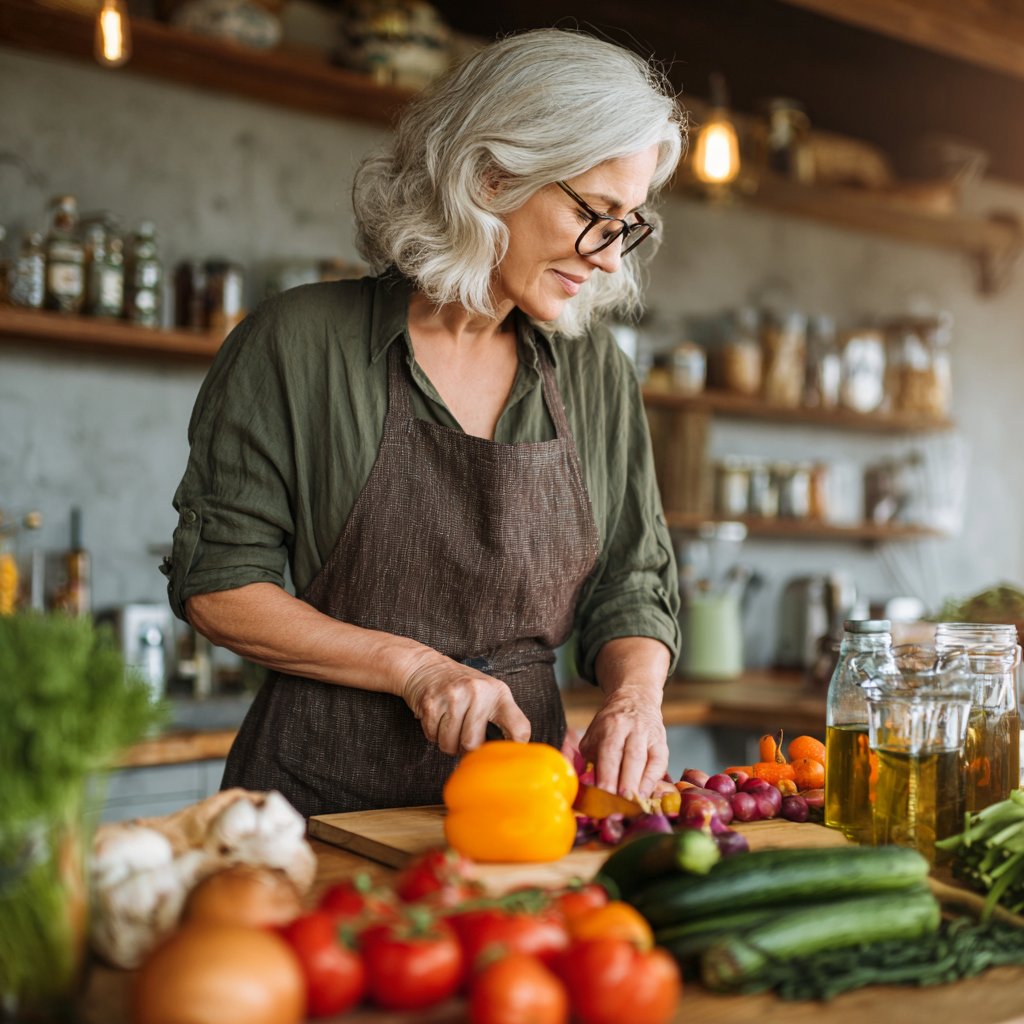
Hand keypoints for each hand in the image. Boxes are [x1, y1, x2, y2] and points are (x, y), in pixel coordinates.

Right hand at [399, 648, 531, 755]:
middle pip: (473, 744)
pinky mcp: (431, 704)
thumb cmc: (462, 684)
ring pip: (450, 744)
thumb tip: (507, 750)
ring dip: (448, 743)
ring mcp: (453, 697)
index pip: (519, 727)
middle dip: (465, 749)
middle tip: (464, 738)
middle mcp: (478, 692)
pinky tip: (438, 720)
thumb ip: (500, 717)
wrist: (427, 667)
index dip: (515, 746)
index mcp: (498, 693)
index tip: (505, 753)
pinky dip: (434, 735)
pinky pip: (433, 737)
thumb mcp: (488, 692)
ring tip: (450, 727)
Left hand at [580, 637, 670, 797]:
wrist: (634, 700)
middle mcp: (632, 727)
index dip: (607, 776)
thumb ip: (591, 759)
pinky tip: (645, 794)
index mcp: (611, 725)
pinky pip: (661, 763)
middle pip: (631, 758)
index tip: (603, 796)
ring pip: (647, 761)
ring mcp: (649, 735)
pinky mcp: (662, 742)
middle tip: (618, 806)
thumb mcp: (593, 736)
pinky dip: (653, 780)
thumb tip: (588, 785)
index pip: (609, 752)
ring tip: (633, 804)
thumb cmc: (610, 725)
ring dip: (640, 785)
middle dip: (625, 784)